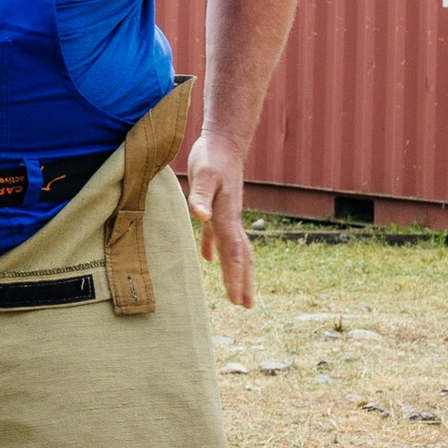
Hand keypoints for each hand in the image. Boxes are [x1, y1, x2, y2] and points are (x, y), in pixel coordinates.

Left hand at [186, 133, 255, 307]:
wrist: (224, 141)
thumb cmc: (212, 157)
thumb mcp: (203, 174)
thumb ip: (200, 195)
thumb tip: (202, 217)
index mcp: (227, 216)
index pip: (234, 254)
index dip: (236, 277)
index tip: (238, 299)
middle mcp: (230, 219)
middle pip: (240, 257)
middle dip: (243, 282)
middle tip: (246, 306)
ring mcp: (226, 214)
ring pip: (235, 249)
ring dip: (236, 271)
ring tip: (237, 292)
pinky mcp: (217, 206)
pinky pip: (218, 235)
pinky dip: (214, 249)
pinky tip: (208, 260)